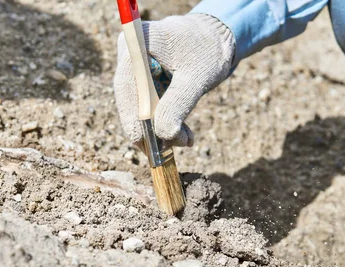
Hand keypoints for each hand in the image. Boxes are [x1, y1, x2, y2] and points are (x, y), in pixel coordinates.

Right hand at [114, 13, 234, 146]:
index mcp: (137, 43)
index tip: (142, 143)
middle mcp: (130, 54)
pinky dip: (165, 120)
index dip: (131, 117)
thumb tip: (163, 136)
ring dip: (161, 128)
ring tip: (185, 140)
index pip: (126, 87)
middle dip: (150, 127)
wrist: (218, 38)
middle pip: (130, 99)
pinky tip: (183, 134)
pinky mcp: (144, 79)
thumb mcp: (196, 78)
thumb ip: (178, 105)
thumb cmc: (208, 50)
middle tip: (169, 149)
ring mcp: (135, 67)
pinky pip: (149, 106)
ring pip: (140, 106)